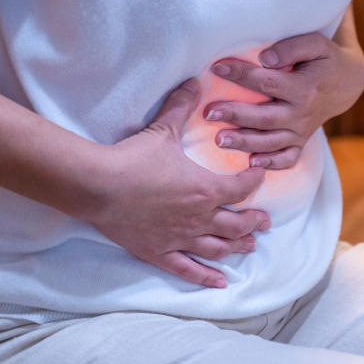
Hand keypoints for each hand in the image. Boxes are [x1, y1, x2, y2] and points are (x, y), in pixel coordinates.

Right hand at [86, 78, 269, 288]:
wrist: (99, 185)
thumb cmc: (134, 158)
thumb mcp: (163, 129)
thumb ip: (181, 106)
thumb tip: (194, 80)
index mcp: (206, 189)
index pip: (242, 188)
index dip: (254, 181)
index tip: (259, 175)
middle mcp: (200, 217)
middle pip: (236, 224)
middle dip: (253, 222)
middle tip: (264, 222)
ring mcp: (180, 238)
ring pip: (218, 247)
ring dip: (236, 246)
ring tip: (249, 247)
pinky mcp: (159, 252)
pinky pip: (188, 269)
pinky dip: (206, 277)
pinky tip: (220, 283)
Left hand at [203, 31, 363, 168]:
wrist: (347, 83)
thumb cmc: (325, 59)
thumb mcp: (316, 44)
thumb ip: (291, 48)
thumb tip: (264, 58)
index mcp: (305, 89)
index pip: (268, 83)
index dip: (242, 75)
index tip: (218, 67)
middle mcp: (302, 114)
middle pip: (265, 118)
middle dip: (236, 115)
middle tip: (209, 112)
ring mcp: (301, 131)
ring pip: (271, 142)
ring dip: (245, 142)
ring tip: (219, 140)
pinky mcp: (300, 141)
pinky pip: (287, 158)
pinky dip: (271, 163)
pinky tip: (251, 163)